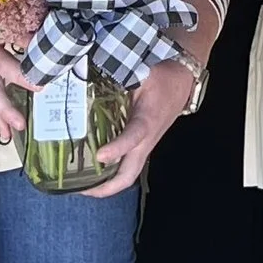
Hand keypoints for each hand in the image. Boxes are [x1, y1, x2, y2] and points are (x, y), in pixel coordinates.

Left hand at [75, 59, 193, 196]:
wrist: (184, 81)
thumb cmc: (163, 77)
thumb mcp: (143, 73)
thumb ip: (120, 79)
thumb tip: (91, 81)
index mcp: (147, 120)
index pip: (133, 138)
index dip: (117, 148)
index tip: (99, 155)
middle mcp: (147, 139)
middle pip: (129, 174)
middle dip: (105, 187)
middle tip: (79, 189)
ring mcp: (145, 145)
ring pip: (128, 174)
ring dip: (106, 185)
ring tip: (80, 185)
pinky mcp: (142, 144)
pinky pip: (127, 165)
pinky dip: (110, 174)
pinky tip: (92, 169)